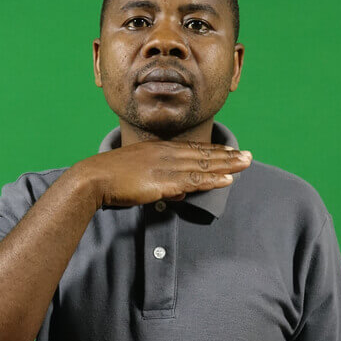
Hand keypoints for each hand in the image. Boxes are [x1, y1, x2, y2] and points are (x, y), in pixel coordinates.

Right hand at [74, 140, 252, 208]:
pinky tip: (228, 180)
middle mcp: (166, 153)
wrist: (93, 178)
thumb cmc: (110, 177)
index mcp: (159, 149)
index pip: (192, 148)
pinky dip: (212, 180)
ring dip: (227, 165)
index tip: (230, 151)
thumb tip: (179, 191)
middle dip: (227, 155)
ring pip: (203, 165)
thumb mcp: (138, 173)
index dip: (213, 150)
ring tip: (246, 163)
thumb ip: (160, 181)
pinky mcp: (164, 181)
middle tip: (247, 155)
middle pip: (203, 154)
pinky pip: (194, 181)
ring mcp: (166, 166)